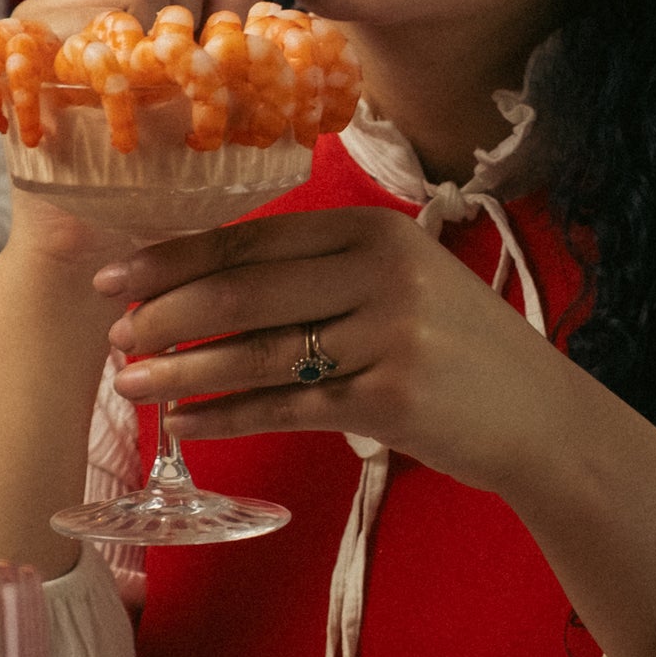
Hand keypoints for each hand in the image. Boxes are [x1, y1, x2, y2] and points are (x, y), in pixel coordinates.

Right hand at [2, 0, 286, 270]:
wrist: (102, 236)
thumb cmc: (163, 155)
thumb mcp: (211, 61)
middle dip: (188, 2)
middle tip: (176, 75)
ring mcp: (36, 21)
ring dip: (160, 42)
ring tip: (144, 103)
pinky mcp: (19, 56)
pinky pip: (90, 27)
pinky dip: (121, 66)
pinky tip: (116, 107)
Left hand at [98, 206, 571, 497]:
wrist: (540, 415)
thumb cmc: (455, 347)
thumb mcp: (399, 282)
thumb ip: (321, 272)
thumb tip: (203, 285)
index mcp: (374, 230)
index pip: (253, 239)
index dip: (176, 259)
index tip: (117, 277)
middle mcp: (381, 273)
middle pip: (245, 293)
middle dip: (166, 315)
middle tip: (114, 336)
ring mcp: (389, 336)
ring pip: (258, 353)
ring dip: (182, 371)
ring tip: (130, 386)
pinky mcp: (390, 399)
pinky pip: (285, 407)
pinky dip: (226, 418)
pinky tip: (185, 426)